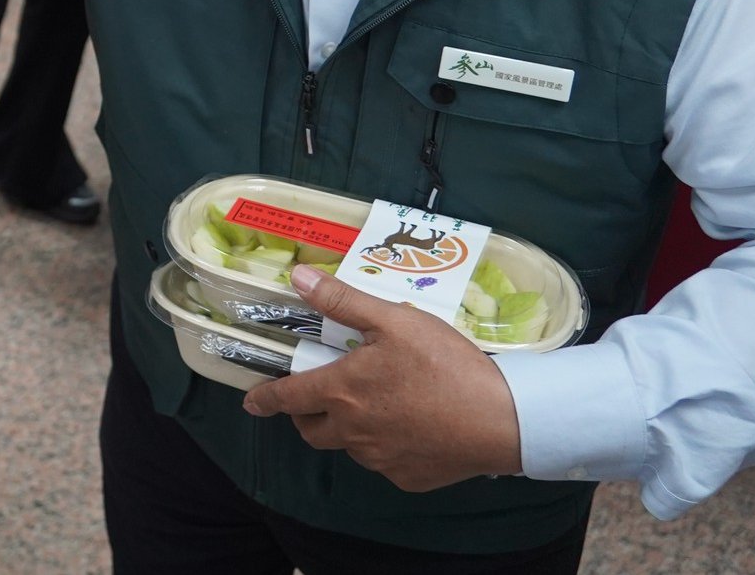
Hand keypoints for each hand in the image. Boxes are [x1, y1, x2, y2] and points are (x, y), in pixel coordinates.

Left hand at [241, 265, 525, 491]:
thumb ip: (344, 301)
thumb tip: (298, 277)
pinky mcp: (408, 478)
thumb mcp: (394, 320)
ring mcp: (381, 460)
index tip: (252, 402)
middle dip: (305, 416)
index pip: (288, 398)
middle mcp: (353, 432)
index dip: (265, 399)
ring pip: (349, 446)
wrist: (503, 420)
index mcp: (342, 392)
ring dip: (348, 429)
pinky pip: (385, 462)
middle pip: (312, 430)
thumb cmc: (446, 364)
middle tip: (316, 399)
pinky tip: (410, 428)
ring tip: (373, 406)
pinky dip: (385, 446)